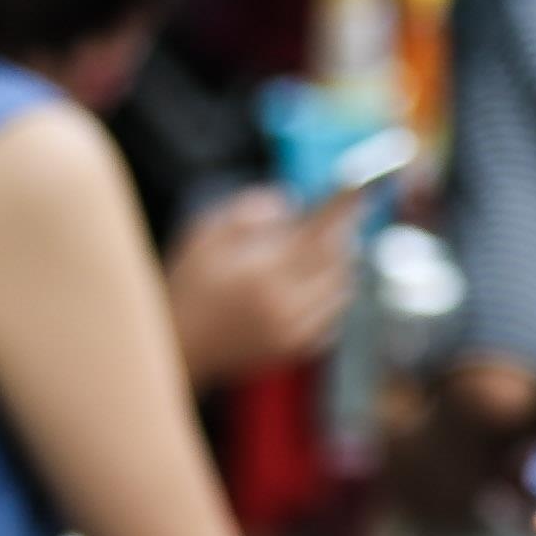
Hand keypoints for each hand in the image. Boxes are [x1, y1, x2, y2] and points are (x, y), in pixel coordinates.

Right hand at [163, 186, 357, 386]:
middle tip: (328, 219)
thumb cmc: (186, 287)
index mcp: (264, 273)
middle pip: (339, 261)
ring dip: (336, 265)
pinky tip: (304, 286)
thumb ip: (246, 213)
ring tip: (310, 252)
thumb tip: (288, 201)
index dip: (343, 208)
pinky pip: (332, 316)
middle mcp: (287, 305)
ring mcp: (294, 330)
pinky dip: (329, 295)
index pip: (320, 232)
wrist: (176, 347)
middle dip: (339, 234)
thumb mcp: (203, 237)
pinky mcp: (295, 348)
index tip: (360, 188)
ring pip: (341, 289)